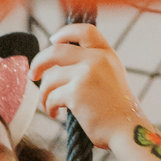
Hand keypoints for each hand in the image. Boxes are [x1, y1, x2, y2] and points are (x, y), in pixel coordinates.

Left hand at [30, 24, 146, 149]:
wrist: (128, 130)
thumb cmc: (117, 110)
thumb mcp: (112, 76)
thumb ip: (93, 65)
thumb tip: (59, 64)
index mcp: (107, 54)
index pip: (85, 30)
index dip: (64, 33)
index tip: (52, 40)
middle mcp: (97, 59)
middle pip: (56, 50)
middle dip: (39, 62)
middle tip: (33, 75)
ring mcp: (86, 74)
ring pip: (50, 78)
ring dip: (44, 93)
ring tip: (48, 105)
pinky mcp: (76, 93)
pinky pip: (51, 96)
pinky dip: (49, 107)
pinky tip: (55, 114)